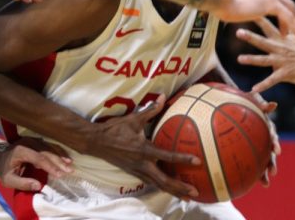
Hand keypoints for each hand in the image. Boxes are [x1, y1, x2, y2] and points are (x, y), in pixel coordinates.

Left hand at [0, 137, 72, 191]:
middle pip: (46, 151)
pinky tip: (65, 157)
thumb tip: (38, 186)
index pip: (39, 158)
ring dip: (60, 156)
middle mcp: (28, 142)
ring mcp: (33, 140)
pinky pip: (49, 145)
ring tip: (70, 164)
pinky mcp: (36, 141)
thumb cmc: (3, 168)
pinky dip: (58, 151)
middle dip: (59, 161)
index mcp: (21, 150)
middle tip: (69, 170)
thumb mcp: (8, 180)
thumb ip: (22, 183)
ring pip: (49, 147)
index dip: (50, 166)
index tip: (60, 174)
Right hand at [86, 95, 200, 197]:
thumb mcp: (134, 119)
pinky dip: (162, 187)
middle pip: (164, 181)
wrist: (97, 142)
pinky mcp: (133, 173)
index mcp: (144, 150)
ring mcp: (137, 170)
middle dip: (180, 188)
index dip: (183, 159)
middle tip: (195, 193)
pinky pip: (151, 183)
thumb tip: (162, 97)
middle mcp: (142, 164)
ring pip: (158, 185)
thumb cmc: (115, 129)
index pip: (167, 156)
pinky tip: (168, 189)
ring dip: (173, 191)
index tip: (197, 161)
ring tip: (186, 197)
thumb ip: (150, 110)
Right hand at [213, 0, 294, 35]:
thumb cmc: (221, 3)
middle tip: (294, 26)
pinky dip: (294, 26)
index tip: (283, 18)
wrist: (220, 1)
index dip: (281, 7)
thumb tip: (240, 8)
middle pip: (286, 0)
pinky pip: (288, 16)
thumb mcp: (235, 0)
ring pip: (290, 8)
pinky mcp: (272, 3)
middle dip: (291, 13)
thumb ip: (244, 1)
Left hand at [236, 17, 294, 91]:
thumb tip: (281, 16)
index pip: (268, 26)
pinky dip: (263, 85)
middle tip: (238, 32)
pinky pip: (272, 80)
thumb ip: (287, 27)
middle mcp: (280, 48)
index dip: (258, 18)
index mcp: (282, 39)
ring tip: (239, 59)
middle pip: (262, 41)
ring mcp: (282, 61)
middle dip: (250, 37)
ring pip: (264, 59)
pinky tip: (254, 89)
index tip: (247, 11)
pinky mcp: (286, 73)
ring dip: (252, 59)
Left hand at [250, 92, 279, 185]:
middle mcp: (264, 136)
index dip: (274, 143)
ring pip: (263, 159)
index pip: (271, 135)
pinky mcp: (250, 148)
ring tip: (265, 183)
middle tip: (272, 172)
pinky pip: (251, 160)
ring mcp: (258, 143)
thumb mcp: (252, 99)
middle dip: (271, 162)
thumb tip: (273, 105)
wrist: (234, 104)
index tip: (276, 151)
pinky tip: (252, 182)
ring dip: (264, 171)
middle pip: (269, 152)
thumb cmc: (244, 101)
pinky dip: (252, 171)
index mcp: (265, 125)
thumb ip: (260, 102)